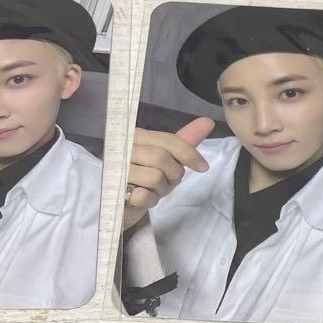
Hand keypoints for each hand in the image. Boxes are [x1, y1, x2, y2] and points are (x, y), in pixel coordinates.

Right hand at [123, 116, 215, 230]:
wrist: (120, 201)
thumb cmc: (144, 178)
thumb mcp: (165, 158)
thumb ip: (182, 142)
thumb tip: (208, 122)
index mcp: (134, 135)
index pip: (168, 140)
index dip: (189, 153)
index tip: (203, 166)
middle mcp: (121, 147)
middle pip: (162, 158)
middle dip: (172, 175)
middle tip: (165, 181)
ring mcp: (115, 168)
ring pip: (155, 177)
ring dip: (160, 189)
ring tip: (151, 189)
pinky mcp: (113, 189)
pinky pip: (143, 196)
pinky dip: (149, 200)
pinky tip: (141, 198)